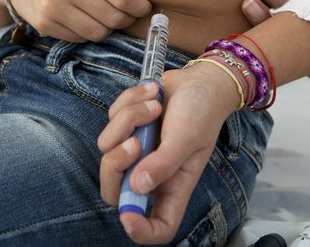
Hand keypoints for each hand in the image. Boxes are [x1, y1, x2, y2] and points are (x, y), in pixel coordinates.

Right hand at [8, 0, 167, 41]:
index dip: (140, 7)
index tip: (142, 7)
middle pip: (113, 18)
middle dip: (125, 19)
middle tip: (124, 13)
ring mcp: (54, 7)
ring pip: (98, 33)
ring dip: (107, 28)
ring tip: (102, 15)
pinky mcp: (45, 24)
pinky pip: (79, 38)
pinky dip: (87, 33)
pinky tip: (83, 18)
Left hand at [98, 64, 238, 243]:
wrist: (199, 79)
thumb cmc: (201, 112)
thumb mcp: (187, 138)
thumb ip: (164, 163)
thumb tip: (137, 185)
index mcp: (173, 186)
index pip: (158, 226)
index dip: (141, 230)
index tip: (127, 216)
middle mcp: (150, 173)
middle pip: (114, 189)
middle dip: (116, 163)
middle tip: (134, 141)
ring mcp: (135, 150)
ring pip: (108, 146)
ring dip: (129, 119)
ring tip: (155, 104)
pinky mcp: (125, 127)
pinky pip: (111, 119)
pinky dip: (129, 102)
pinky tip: (151, 94)